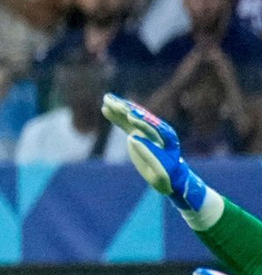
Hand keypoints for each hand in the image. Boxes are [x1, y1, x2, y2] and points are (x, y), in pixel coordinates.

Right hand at [101, 93, 203, 208]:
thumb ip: (149, 155)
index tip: (130, 118)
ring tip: (107, 99)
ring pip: (132, 117)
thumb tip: (132, 138)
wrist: (170, 176)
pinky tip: (105, 108)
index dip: (141, 123)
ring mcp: (146, 130)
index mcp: (166, 138)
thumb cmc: (166, 175)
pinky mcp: (137, 133)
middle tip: (117, 103)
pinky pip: (125, 122)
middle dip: (129, 110)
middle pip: (142, 118)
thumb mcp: (160, 171)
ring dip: (120, 108)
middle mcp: (157, 130)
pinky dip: (116, 116)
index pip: (153, 129)